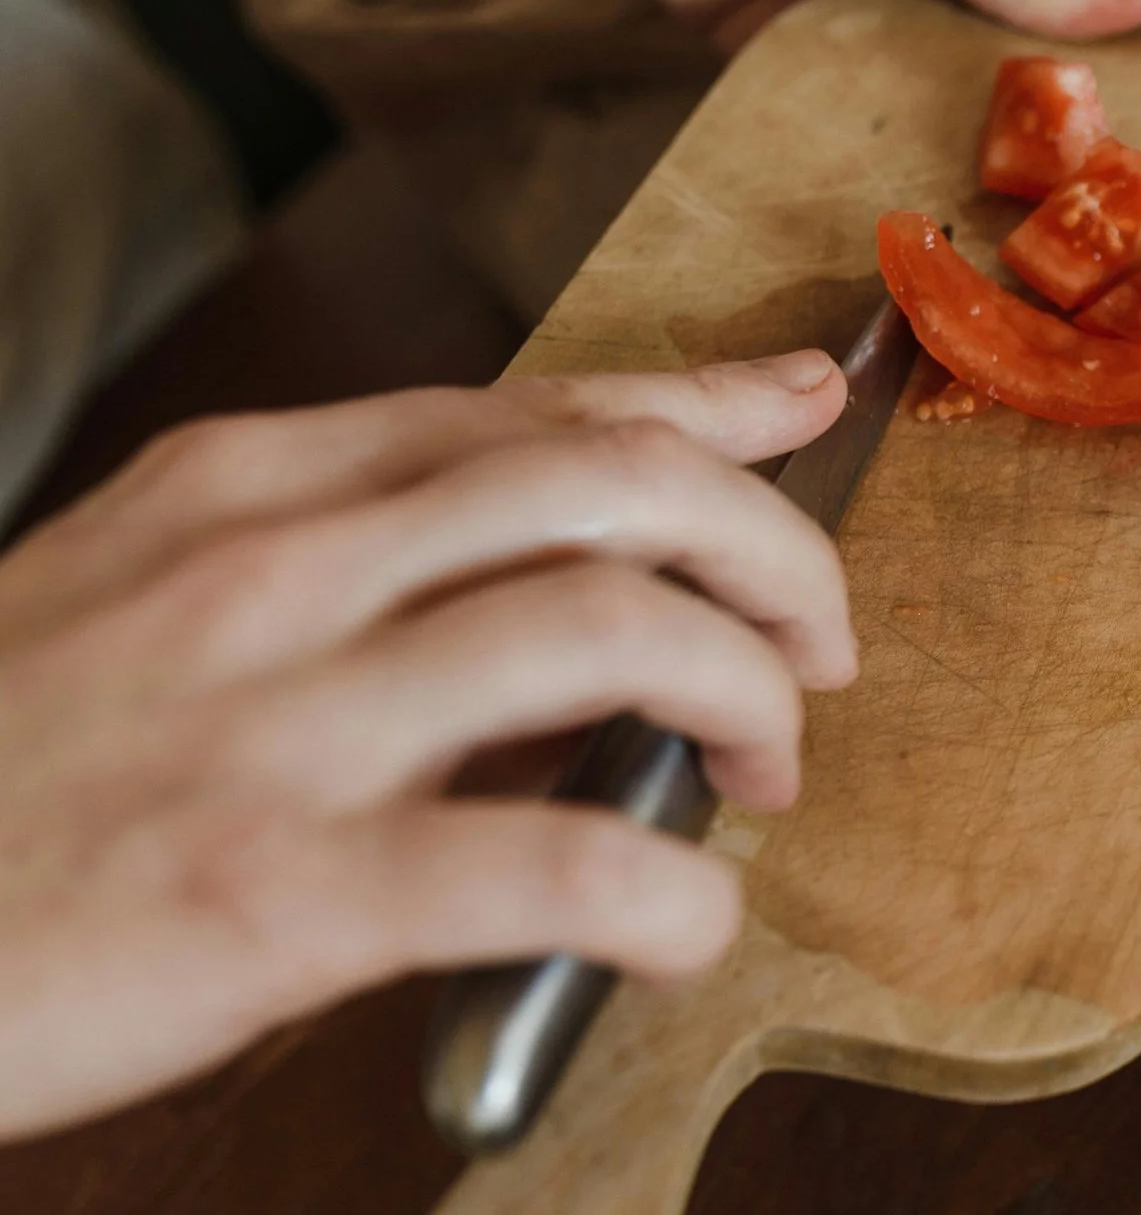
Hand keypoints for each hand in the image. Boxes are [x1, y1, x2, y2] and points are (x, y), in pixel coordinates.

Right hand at [0, 353, 853, 1140]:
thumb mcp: (141, 593)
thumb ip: (330, 559)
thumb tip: (533, 570)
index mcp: (251, 486)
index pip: (539, 408)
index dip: (708, 404)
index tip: (807, 404)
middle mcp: (276, 568)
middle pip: (613, 486)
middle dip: (770, 546)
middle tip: (814, 644)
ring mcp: (276, 722)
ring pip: (608, 627)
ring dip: (743, 686)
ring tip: (764, 761)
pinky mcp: (273, 891)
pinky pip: (546, 863)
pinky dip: (663, 894)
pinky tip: (686, 922)